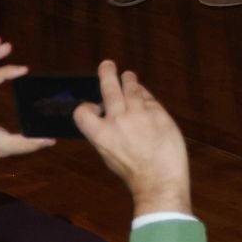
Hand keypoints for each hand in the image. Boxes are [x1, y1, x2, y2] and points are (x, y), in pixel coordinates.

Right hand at [73, 60, 191, 218]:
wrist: (159, 177)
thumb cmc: (133, 171)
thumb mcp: (110, 155)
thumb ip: (107, 134)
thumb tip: (106, 117)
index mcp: (100, 135)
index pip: (82, 112)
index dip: (84, 107)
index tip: (90, 105)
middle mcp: (118, 120)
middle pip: (109, 89)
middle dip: (107, 74)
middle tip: (106, 64)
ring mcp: (139, 113)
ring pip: (132, 88)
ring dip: (129, 80)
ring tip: (128, 75)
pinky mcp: (157, 111)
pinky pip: (148, 97)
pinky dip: (144, 94)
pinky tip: (143, 93)